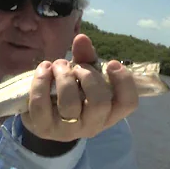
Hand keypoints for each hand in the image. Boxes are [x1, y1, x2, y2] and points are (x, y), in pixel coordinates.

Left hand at [21, 33, 138, 141]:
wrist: (43, 117)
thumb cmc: (70, 94)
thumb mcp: (82, 76)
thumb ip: (86, 57)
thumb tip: (81, 38)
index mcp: (108, 113)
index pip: (128, 104)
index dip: (124, 81)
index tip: (111, 63)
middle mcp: (92, 126)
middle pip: (100, 102)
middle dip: (87, 75)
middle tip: (76, 66)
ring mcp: (67, 130)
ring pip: (70, 104)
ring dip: (63, 76)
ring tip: (57, 66)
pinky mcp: (44, 128)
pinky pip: (41, 104)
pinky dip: (41, 80)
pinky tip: (44, 69)